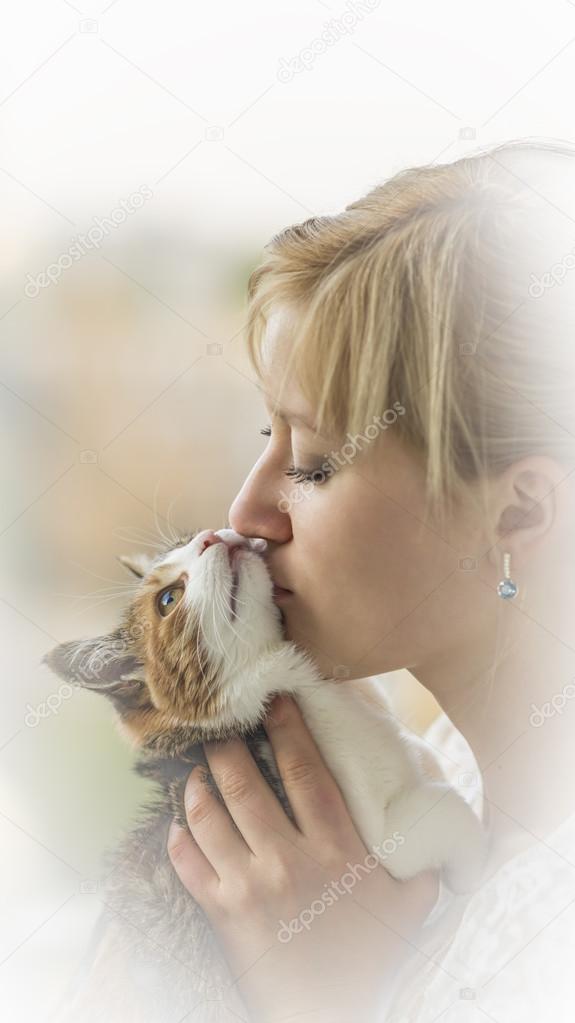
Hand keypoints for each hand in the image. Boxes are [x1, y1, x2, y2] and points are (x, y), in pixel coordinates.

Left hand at [167, 693, 438, 1022]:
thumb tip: (436, 832)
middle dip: (227, 746)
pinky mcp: (222, 914)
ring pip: (209, 817)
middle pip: (245, 784)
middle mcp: (288, 859)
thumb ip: (421, 864)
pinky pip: (188, 865)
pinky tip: (180, 824)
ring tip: (196, 770)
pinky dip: (178, 839)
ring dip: (197, 786)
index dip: (289, 728)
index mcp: (335, 848)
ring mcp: (249, 885)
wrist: (329, 1014)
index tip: (275, 699)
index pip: (306, 772)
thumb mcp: (409, 906)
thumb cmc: (369, 959)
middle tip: (218, 725)